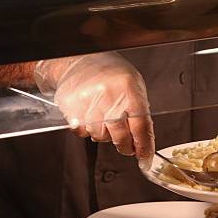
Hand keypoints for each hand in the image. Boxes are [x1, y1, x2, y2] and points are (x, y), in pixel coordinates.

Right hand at [34, 52, 153, 159]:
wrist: (79, 59)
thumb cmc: (111, 74)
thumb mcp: (134, 86)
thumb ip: (140, 113)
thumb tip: (144, 142)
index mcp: (129, 89)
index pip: (141, 126)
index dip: (144, 146)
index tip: (145, 158)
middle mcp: (109, 95)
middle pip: (120, 136)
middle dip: (125, 146)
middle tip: (127, 147)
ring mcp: (88, 101)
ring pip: (100, 136)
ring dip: (105, 135)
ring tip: (105, 120)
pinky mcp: (71, 107)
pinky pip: (82, 131)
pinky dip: (87, 130)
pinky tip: (90, 116)